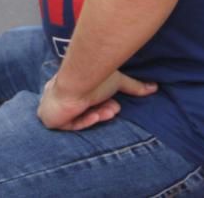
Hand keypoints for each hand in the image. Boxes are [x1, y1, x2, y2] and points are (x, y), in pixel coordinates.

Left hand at [37, 69, 155, 130]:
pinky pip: (69, 126)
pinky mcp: (49, 119)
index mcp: (68, 85)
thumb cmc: (94, 76)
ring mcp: (52, 107)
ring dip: (96, 115)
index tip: (115, 104)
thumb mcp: (117, 82)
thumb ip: (133, 87)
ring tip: (109, 110)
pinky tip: (94, 115)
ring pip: (77, 119)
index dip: (101, 105)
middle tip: (114, 108)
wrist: (79, 78)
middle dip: (101, 111)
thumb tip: (154, 87)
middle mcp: (58, 95)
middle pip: (81, 110)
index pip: (84, 101)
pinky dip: (84, 121)